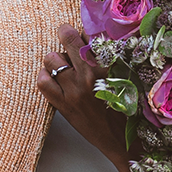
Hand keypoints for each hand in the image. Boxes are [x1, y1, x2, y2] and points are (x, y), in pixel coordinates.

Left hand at [35, 22, 124, 160]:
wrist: (122, 141)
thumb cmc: (128, 110)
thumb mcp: (127, 80)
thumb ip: (113, 60)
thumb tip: (95, 40)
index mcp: (108, 67)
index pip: (90, 36)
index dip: (84, 31)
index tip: (81, 30)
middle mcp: (89, 76)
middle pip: (69, 41)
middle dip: (66, 34)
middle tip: (65, 32)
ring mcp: (73, 91)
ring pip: (52, 59)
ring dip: (55, 59)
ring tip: (62, 64)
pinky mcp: (63, 105)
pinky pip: (43, 82)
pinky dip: (44, 76)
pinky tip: (51, 77)